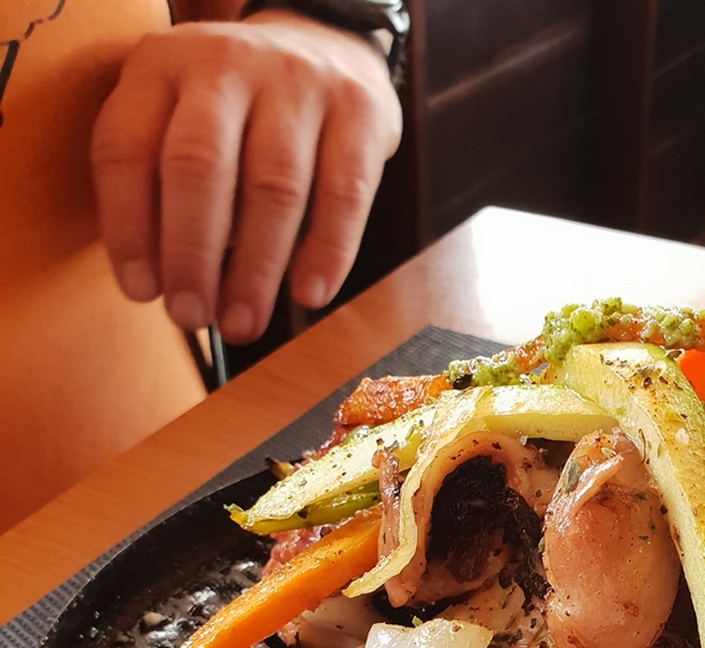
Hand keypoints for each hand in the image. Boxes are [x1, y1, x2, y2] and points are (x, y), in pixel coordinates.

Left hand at [91, 14, 402, 343]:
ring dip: (256, 269)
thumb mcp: (182, 121)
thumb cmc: (244, 114)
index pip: (128, 148)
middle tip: (193, 316)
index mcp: (161, 66)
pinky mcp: (359, 110)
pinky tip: (309, 293)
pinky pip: (343, 193)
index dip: (129, 228)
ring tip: (244, 323)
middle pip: (199, 166)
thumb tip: (166, 287)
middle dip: (192, 255)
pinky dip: (327, 251)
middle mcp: (225, 64)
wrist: (328, 48)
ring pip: (273, 186)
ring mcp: (297, 83)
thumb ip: (164, 188)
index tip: (142, 292)